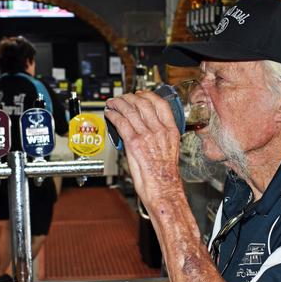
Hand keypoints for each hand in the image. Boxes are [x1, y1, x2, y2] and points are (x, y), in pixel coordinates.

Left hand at [105, 92, 183, 206]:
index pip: (160, 104)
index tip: (140, 94)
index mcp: (171, 130)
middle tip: (122, 97)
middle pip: (143, 104)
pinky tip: (109, 114)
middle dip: (130, 97)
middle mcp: (159, 130)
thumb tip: (146, 129)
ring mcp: (146, 135)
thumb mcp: (170, 150)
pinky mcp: (134, 143)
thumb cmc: (165, 175)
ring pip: (130, 111)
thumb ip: (159, 136)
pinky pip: (121, 123)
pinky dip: (113, 115)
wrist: (163, 188)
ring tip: (112, 102)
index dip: (148, 95)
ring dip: (118, 104)